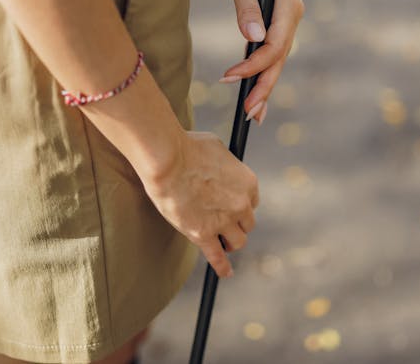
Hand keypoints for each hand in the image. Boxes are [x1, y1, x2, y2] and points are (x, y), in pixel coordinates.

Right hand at [142, 131, 258, 277]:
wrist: (167, 159)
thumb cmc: (187, 147)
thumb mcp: (216, 148)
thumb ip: (224, 163)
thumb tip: (218, 165)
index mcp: (248, 182)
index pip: (251, 202)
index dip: (240, 205)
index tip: (231, 206)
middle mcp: (241, 204)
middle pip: (247, 223)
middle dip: (236, 223)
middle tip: (224, 223)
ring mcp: (223, 221)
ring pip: (237, 242)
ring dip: (230, 242)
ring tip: (223, 243)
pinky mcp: (203, 234)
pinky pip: (217, 257)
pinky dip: (223, 267)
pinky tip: (226, 273)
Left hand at [218, 0, 304, 124]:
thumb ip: (247, 8)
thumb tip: (253, 39)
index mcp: (288, 7)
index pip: (274, 47)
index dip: (252, 66)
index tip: (229, 78)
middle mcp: (292, 18)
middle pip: (279, 60)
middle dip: (263, 88)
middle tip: (249, 115)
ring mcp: (286, 23)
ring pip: (276, 61)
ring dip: (264, 88)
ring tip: (254, 115)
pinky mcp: (276, 25)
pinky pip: (271, 55)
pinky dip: (262, 74)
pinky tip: (256, 94)